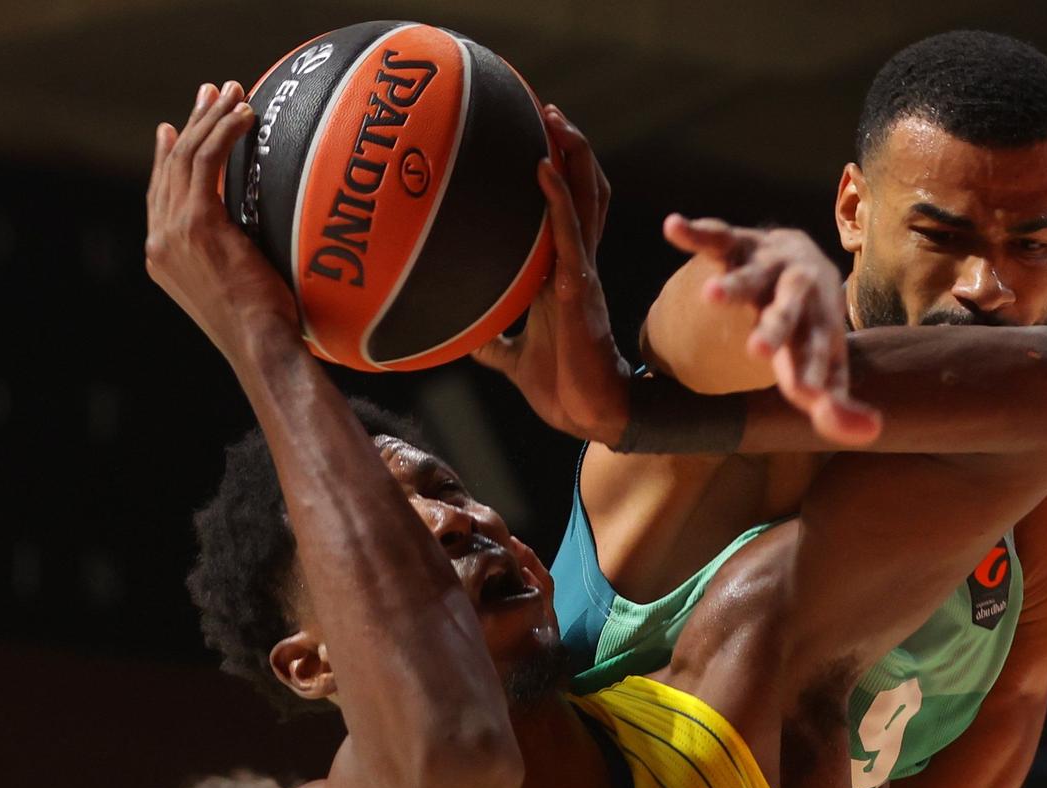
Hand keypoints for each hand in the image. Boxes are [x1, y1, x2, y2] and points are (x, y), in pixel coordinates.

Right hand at [144, 82, 300, 362]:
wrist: (260, 345)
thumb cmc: (265, 329)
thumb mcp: (238, 289)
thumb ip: (231, 257)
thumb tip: (255, 242)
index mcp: (163, 258)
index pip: (159, 194)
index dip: (166, 157)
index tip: (172, 129)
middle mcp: (160, 240)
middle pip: (171, 166)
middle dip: (191, 124)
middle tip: (211, 93)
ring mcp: (173, 230)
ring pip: (186, 156)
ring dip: (210, 119)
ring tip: (232, 92)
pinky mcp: (197, 222)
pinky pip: (206, 160)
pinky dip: (224, 132)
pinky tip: (244, 115)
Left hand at [472, 107, 631, 445]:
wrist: (590, 417)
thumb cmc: (561, 389)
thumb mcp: (512, 359)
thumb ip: (490, 342)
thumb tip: (457, 335)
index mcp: (565, 278)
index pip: (569, 216)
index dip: (562, 176)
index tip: (541, 137)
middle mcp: (578, 267)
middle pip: (584, 195)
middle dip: (572, 151)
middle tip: (550, 111)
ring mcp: (582, 275)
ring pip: (585, 203)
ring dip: (572, 159)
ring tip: (556, 121)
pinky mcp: (580, 290)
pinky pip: (570, 235)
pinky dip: (556, 199)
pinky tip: (542, 167)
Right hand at [663, 216, 881, 446]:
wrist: (806, 261)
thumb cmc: (811, 327)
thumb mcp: (826, 365)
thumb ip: (838, 405)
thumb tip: (872, 433)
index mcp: (817, 327)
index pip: (815, 354)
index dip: (811, 374)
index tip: (808, 396)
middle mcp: (797, 294)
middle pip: (787, 313)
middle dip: (775, 328)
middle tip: (758, 351)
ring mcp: (768, 267)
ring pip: (750, 276)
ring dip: (733, 285)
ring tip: (709, 296)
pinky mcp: (741, 244)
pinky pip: (718, 236)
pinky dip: (697, 232)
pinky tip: (673, 227)